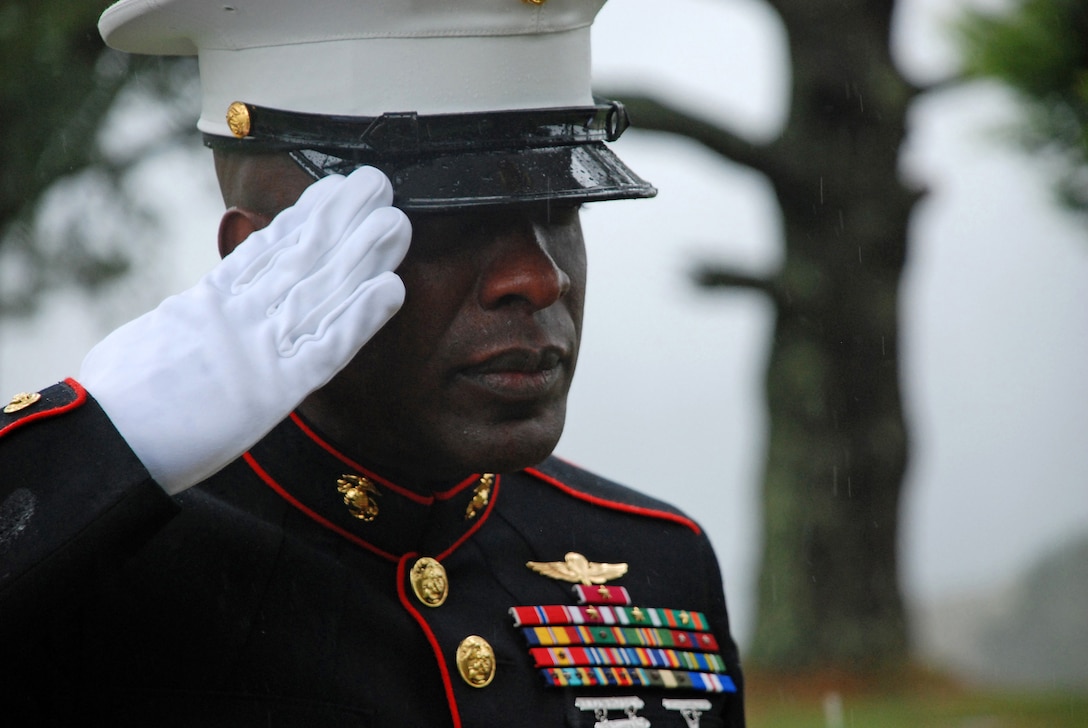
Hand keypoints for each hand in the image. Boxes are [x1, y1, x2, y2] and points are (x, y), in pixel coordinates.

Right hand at [79, 166, 409, 493]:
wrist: (105, 442)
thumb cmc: (118, 401)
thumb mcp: (152, 339)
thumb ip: (188, 320)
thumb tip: (196, 311)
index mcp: (206, 304)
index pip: (265, 253)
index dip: (303, 218)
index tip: (332, 189)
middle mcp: (236, 317)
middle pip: (300, 259)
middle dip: (342, 219)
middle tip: (378, 184)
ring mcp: (257, 349)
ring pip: (319, 291)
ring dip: (363, 255)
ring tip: (396, 220)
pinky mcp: (274, 390)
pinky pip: (326, 349)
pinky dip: (360, 318)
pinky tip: (391, 290)